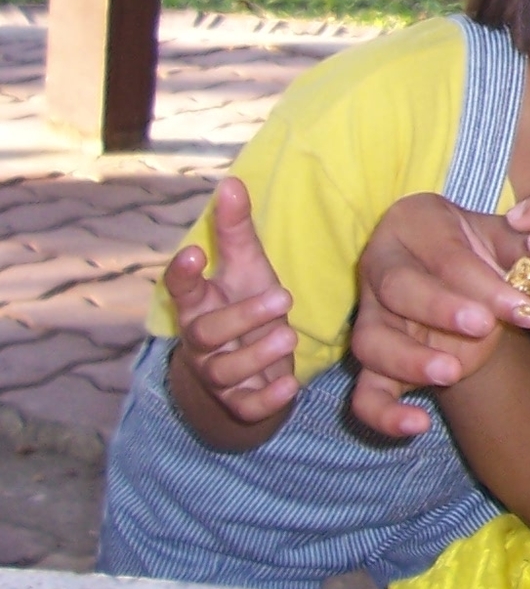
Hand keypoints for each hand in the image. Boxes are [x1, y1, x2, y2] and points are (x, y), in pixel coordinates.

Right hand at [165, 177, 298, 425]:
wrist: (243, 368)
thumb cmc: (243, 303)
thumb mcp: (245, 266)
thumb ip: (235, 230)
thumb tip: (231, 182)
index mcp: (199, 303)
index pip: (181, 289)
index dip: (182, 275)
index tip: (193, 253)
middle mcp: (201, 341)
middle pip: (205, 332)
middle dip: (241, 316)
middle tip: (283, 297)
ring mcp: (216, 374)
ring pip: (225, 371)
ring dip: (257, 354)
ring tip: (289, 336)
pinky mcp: (238, 402)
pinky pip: (246, 406)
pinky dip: (267, 399)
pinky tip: (289, 385)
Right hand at [348, 192, 529, 437]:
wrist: (461, 276)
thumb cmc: (485, 249)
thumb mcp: (506, 236)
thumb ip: (529, 248)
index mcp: (413, 222)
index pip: (444, 252)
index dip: (481, 281)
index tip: (521, 305)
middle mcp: (380, 265)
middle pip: (398, 288)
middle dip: (441, 309)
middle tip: (484, 327)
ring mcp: (369, 315)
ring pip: (371, 340)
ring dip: (410, 359)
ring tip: (453, 371)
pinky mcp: (371, 359)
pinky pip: (363, 392)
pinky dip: (382, 413)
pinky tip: (417, 426)